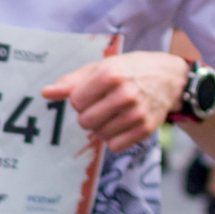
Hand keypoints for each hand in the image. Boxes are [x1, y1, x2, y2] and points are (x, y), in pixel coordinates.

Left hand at [40, 51, 189, 152]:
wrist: (169, 78)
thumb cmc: (128, 70)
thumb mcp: (100, 68)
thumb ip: (70, 82)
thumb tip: (45, 93)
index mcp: (110, 75)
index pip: (75, 101)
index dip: (79, 99)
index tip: (91, 93)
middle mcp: (125, 94)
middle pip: (85, 121)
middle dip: (87, 114)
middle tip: (101, 104)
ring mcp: (137, 113)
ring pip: (98, 134)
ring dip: (100, 126)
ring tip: (112, 113)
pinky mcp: (146, 129)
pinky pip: (114, 146)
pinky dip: (112, 138)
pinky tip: (120, 124)